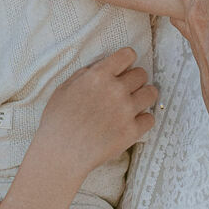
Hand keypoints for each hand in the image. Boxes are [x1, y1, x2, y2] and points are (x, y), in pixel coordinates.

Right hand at [38, 47, 158, 170]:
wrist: (60, 153)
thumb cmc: (57, 121)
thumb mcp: (64, 88)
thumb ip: (85, 74)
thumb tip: (101, 67)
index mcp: (98, 76)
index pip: (127, 55)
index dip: (126, 61)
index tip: (123, 68)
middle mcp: (116, 90)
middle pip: (142, 74)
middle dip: (134, 80)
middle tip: (126, 90)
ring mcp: (126, 110)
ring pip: (151, 93)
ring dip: (143, 97)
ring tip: (134, 104)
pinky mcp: (132, 131)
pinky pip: (150, 118)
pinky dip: (143, 120)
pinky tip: (132, 123)